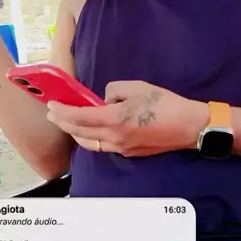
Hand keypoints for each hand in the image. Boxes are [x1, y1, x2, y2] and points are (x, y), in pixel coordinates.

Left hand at [46, 80, 209, 156]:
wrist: (188, 127)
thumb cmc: (165, 104)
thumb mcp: (138, 87)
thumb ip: (115, 91)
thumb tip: (106, 100)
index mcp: (114, 120)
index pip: (79, 117)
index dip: (62, 111)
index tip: (52, 105)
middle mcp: (114, 138)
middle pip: (79, 133)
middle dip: (63, 123)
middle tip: (52, 114)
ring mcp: (121, 148)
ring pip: (90, 143)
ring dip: (75, 134)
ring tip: (68, 124)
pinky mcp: (130, 153)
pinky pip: (103, 147)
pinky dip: (91, 139)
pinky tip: (91, 132)